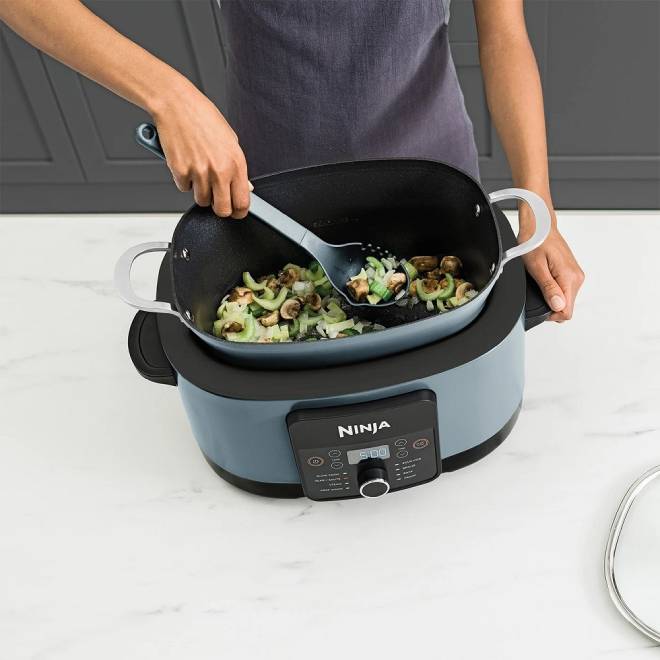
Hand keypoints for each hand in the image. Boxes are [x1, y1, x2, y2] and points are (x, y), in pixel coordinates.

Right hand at [151, 81, 250, 218]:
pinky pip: (184, 188)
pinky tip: (186, 162)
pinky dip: (184, 180)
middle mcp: (219, 170)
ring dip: (200, 191)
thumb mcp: (230, 140)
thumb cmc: (203, 117)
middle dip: (219, 207)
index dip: (239, 212)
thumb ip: (238, 167)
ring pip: (201, 200)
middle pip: (222, 210)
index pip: (242, 202)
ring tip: (199, 171)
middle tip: (216, 198)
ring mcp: (198, 172)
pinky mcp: (179, 171)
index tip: (236, 211)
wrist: (176, 103)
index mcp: (236, 163)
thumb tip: (246, 187)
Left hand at [520, 207, 584, 321]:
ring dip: (552, 297)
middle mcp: (577, 277)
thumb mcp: (536, 268)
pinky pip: (565, 290)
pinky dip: (554, 290)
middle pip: (566, 306)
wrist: (539, 227)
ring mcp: (575, 275)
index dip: (551, 314)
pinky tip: (544, 279)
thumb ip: (548, 288)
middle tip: (536, 291)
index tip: (539, 305)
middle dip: (550, 305)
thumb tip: (557, 306)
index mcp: (569, 277)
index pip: (567, 312)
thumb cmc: (535, 243)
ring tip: (539, 282)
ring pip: (565, 299)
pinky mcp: (571, 273)